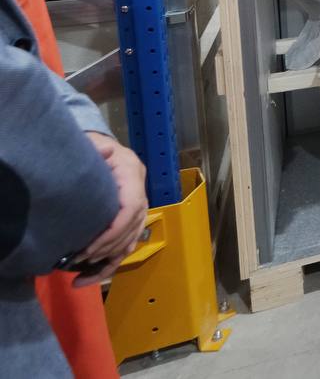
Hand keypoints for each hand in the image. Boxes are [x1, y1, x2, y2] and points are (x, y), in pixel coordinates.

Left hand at [75, 133, 147, 287]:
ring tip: (80, 274)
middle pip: (130, 229)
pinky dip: (110, 264)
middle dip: (105, 249)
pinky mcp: (131, 221)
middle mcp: (140, 194)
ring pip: (130, 241)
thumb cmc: (96, 148)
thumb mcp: (95, 145)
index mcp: (133, 175)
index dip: (112, 232)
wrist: (104, 150)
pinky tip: (90, 276)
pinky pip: (126, 246)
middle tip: (78, 259)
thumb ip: (97, 150)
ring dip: (107, 261)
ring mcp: (138, 209)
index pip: (131, 209)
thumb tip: (105, 152)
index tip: (88, 248)